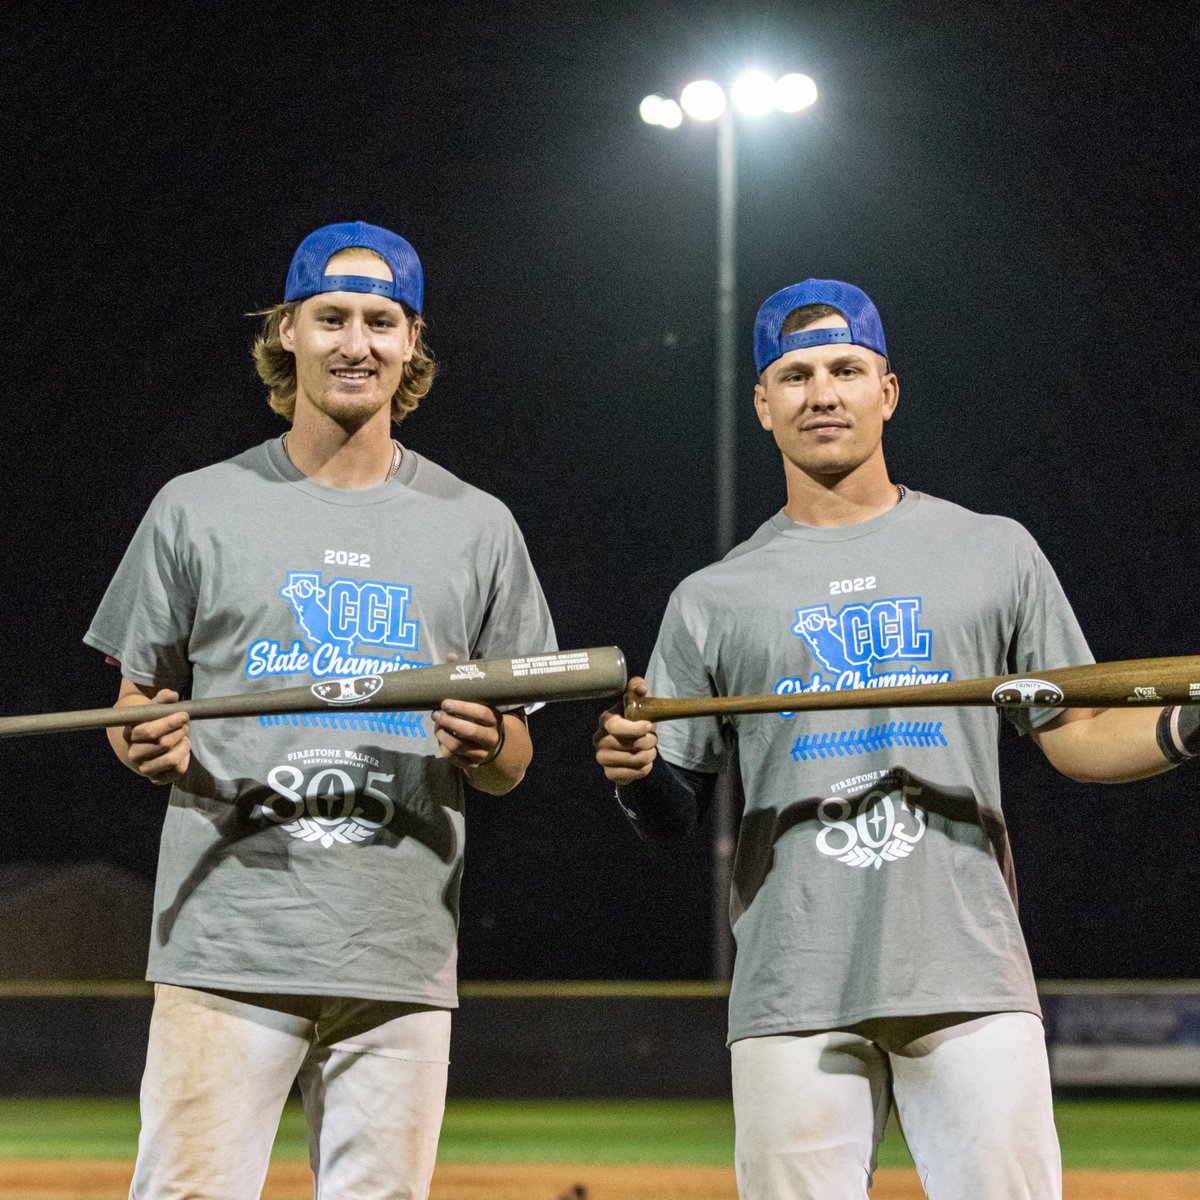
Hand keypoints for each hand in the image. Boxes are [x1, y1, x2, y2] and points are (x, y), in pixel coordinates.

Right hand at [120, 689, 190, 784]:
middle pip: (163, 744)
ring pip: (171, 760)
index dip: (170, 723)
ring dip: (184, 746)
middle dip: (180, 732)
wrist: (148, 742)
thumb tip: (172, 695)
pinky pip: (177, 771)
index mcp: (130, 734)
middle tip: (185, 726)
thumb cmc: (153, 721)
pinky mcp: (156, 778)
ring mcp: (144, 768)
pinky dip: (185, 758)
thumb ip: (163, 698)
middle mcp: (133, 753)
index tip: (184, 715)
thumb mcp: (155, 708)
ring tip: (184, 738)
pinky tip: (182, 750)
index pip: (149, 732)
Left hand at [433, 653, 505, 769]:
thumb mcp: (478, 698)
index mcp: (495, 718)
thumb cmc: (480, 714)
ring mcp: (482, 752)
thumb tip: (451, 655)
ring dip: (443, 735)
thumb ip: (465, 678)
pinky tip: (440, 737)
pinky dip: (443, 747)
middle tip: (436, 714)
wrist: (493, 744)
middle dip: (449, 722)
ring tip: (436, 725)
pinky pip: (453, 758)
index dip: (462, 707)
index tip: (445, 702)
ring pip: (459, 747)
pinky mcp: (472, 764)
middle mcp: (491, 737)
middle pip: (469, 732)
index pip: (481, 713)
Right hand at [593, 676, 656, 783]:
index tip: (649, 726)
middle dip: (650, 741)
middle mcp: (599, 740)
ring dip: (650, 754)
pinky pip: (636, 773)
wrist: (629, 747)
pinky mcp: (610, 774)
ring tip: (650, 749)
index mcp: (605, 721)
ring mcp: (602, 758)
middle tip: (653, 738)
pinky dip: (646, 768)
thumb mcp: (636, 702)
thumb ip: (637, 688)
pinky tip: (644, 761)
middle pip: (631, 745)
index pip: (615, 727)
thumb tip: (641, 688)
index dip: (635, 728)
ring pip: (636, 759)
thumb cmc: (634, 721)